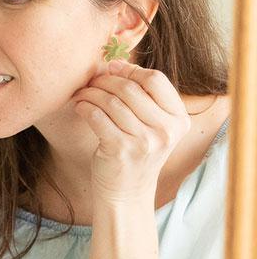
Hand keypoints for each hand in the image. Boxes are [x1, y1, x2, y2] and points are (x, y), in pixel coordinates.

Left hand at [71, 59, 189, 205]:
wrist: (127, 193)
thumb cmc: (137, 154)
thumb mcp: (153, 127)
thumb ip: (145, 99)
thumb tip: (115, 64)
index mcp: (178, 119)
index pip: (156, 80)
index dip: (131, 70)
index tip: (113, 68)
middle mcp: (165, 130)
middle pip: (131, 88)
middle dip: (106, 80)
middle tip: (91, 81)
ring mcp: (144, 141)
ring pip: (112, 101)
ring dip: (91, 93)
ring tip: (82, 93)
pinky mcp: (120, 149)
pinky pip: (97, 116)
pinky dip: (85, 107)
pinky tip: (80, 106)